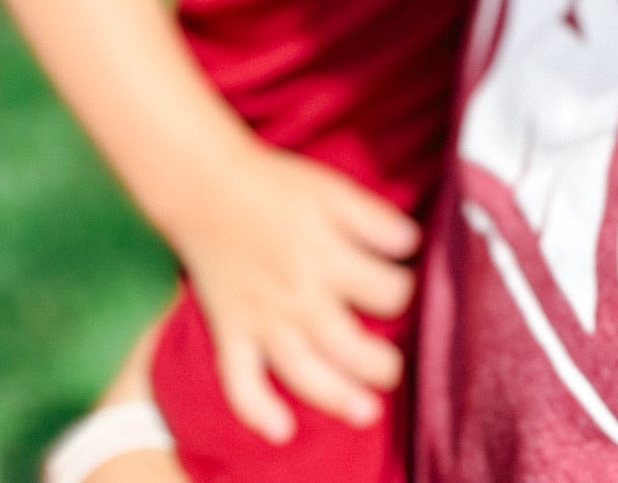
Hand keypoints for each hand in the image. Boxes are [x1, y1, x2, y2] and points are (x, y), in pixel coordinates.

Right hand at [170, 141, 420, 443]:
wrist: (207, 187)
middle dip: (381, 364)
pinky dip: (257, 410)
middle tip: (395, 368)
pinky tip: (283, 430)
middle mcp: (298, 295)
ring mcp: (262, 318)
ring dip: (335, 397)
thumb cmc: (276, 185)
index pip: (386, 292)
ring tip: (366, 412)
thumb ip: (374, 219)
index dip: (404, 292)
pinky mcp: (230, 331)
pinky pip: (239, 380)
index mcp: (329, 256)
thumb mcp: (334, 190)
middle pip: (349, 343)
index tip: (403, 290)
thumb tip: (411, 244)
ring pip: (303, 370)